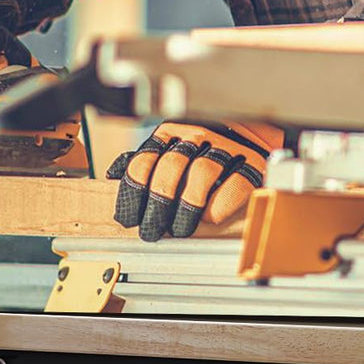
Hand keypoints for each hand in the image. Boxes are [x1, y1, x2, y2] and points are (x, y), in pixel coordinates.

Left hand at [107, 121, 283, 240]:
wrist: (249, 134)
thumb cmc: (201, 150)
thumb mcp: (169, 148)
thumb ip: (146, 162)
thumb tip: (113, 177)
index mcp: (171, 133)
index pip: (145, 159)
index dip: (134, 192)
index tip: (129, 218)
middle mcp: (197, 135)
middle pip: (172, 167)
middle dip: (158, 204)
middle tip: (152, 230)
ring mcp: (225, 147)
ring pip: (202, 173)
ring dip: (187, 206)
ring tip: (180, 228)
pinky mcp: (250, 162)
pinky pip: (235, 182)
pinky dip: (219, 204)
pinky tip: (209, 218)